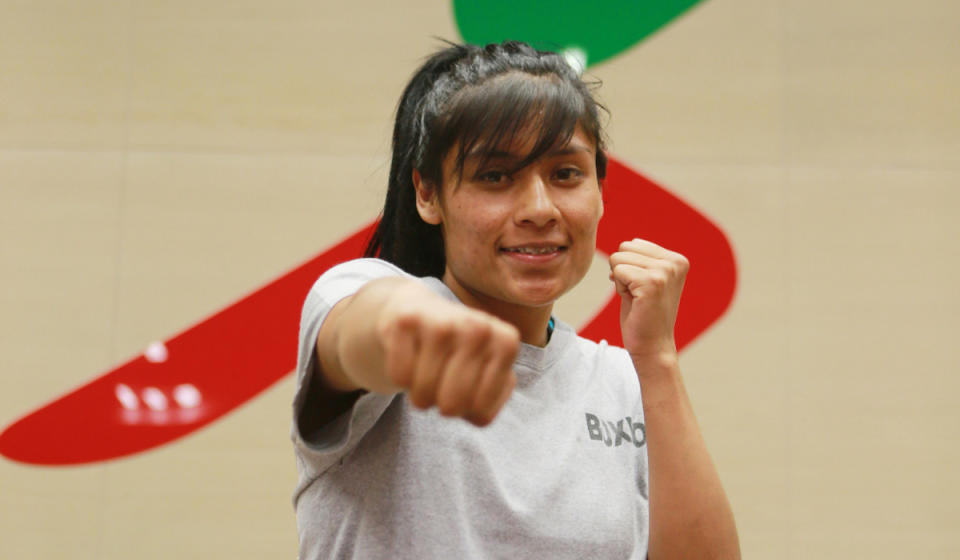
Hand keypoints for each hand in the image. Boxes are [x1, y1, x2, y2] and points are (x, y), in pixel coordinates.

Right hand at [376, 293, 519, 426]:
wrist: (422, 308)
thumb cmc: (459, 349)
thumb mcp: (490, 371)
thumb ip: (495, 397)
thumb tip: (480, 412)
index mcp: (506, 342)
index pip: (481, 412)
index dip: (466, 411)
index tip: (466, 390)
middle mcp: (479, 328)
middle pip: (451, 405)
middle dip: (441, 406)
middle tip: (442, 385)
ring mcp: (444, 322)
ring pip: (424, 393)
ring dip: (419, 394)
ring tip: (426, 371)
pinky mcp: (408, 320)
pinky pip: (400, 376)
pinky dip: (400, 377)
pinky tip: (411, 357)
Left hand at [609, 239, 688, 363]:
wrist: (652, 347)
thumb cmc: (644, 315)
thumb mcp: (647, 279)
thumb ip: (641, 259)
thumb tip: (626, 243)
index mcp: (677, 259)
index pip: (633, 243)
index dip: (628, 267)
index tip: (642, 289)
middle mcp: (675, 262)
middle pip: (624, 247)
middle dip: (622, 271)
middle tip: (638, 295)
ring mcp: (665, 271)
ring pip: (618, 258)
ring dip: (621, 281)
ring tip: (637, 298)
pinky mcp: (652, 282)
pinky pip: (617, 271)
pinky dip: (619, 288)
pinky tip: (634, 303)